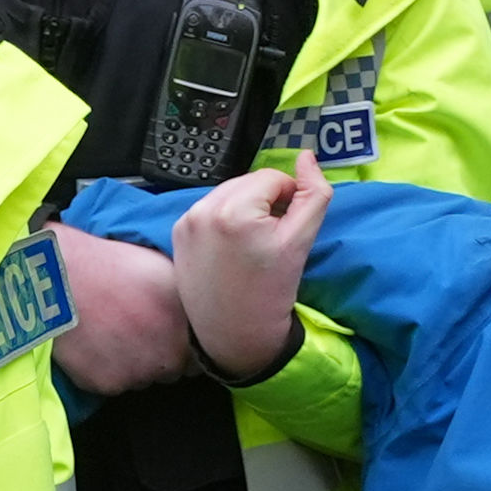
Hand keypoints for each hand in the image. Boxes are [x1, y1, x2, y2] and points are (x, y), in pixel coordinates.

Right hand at [50, 222, 192, 393]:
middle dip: (161, 357)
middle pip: (172, 372)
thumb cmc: (113, 264)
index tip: (168, 333)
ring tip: (113, 332)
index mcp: (185, 329)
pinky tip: (95, 343)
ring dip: (134, 365)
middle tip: (136, 330)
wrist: (60, 275)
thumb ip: (189, 302)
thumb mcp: (165, 271)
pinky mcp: (106, 385)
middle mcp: (167, 357)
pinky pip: (113, 384)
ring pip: (142, 380)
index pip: (199, 360)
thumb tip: (203, 317)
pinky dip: (106, 369)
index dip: (183, 346)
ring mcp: (136, 375)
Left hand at [173, 147, 324, 380]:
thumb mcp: (301, 242)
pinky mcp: (177, 232)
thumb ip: (313, 194)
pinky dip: (224, 221)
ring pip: (228, 193)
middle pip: (248, 182)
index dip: (288, 201)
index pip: (273, 178)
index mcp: (234, 209)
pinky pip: (209, 209)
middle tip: (268, 242)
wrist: (235, 335)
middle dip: (264, 204)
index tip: (285, 234)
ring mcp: (186, 220)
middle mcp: (203, 209)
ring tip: (249, 247)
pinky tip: (230, 250)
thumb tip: (308, 155)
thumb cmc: (271, 291)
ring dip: (244, 209)